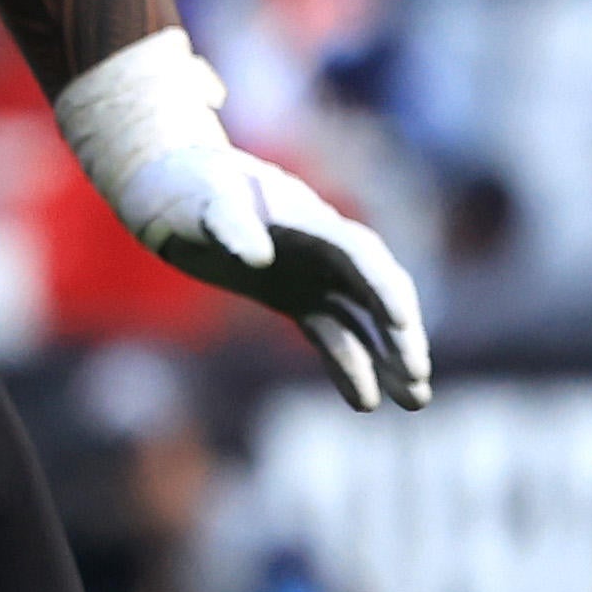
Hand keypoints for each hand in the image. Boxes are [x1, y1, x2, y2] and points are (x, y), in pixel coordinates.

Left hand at [51, 29, 432, 411]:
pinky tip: (366, 402)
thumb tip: (258, 256)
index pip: (360, 256)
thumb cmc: (190, 188)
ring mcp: (313, 275)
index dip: (383, 289)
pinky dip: (349, 366)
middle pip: (376, 292)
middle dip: (401, 334)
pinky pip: (331, 333)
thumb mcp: (204, 200)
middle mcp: (324, 250)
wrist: (173, 188)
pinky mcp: (295, 297)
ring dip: (388, 359)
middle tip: (418, 378)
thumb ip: (230, 223)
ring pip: (362, 320)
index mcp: (310, 222)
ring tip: (415, 402)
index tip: (402, 324)